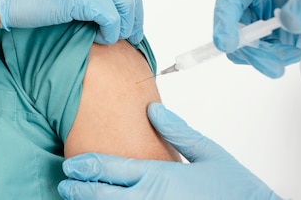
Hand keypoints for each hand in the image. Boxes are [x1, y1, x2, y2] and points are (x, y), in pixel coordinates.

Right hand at [0, 0, 142, 44]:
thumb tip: (108, 19)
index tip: (130, 28)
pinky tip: (97, 38)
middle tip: (130, 39)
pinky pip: (111, 18)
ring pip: (125, 7)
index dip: (132, 10)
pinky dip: (109, 33)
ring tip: (108, 39)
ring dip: (121, 28)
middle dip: (133, 21)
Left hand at [58, 103, 281, 199]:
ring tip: (74, 199)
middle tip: (64, 184)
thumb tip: (152, 109)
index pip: (112, 168)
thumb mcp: (209, 153)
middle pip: (103, 195)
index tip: (70, 164)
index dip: (86, 165)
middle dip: (80, 189)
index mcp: (161, 177)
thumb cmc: (236, 188)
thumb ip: (178, 131)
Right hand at [214, 0, 300, 77]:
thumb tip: (285, 19)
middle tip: (275, 66)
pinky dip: (268, 60)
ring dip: (264, 57)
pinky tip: (289, 52)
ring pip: (238, 46)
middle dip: (252, 49)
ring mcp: (244, 19)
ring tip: (294, 53)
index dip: (224, 21)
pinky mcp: (249, 38)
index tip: (228, 44)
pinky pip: (248, 56)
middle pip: (230, 28)